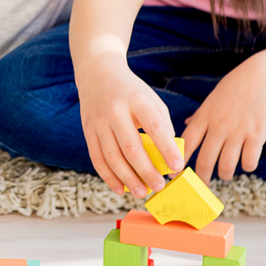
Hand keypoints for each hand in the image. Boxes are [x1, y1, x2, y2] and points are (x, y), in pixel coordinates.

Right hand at [74, 50, 182, 196]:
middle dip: (146, 170)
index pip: (155, 127)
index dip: (167, 149)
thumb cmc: (131, 91)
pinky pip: (97, 158)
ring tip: (142, 192)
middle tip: (159, 186)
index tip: (178, 167)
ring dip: (127, 178)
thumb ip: (162, 124)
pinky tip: (120, 188)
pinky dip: (108, 176)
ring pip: (112, 156)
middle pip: (131, 147)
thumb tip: (169, 156)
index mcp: (137, 100)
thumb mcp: (151, 99)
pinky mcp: (88, 131)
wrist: (97, 73)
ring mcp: (98, 122)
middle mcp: (115, 111)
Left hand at [183, 57, 265, 181]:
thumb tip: (186, 126)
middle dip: (201, 179)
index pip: (186, 144)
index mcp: (204, 117)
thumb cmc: (236, 87)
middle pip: (204, 161)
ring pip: (226, 166)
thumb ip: (200, 115)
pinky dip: (247, 166)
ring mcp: (238, 132)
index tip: (175, 174)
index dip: (179, 161)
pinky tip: (247, 162)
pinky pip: (249, 162)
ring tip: (225, 174)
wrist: (264, 76)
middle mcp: (218, 126)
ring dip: (225, 175)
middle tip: (201, 186)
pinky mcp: (257, 135)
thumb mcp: (212, 99)